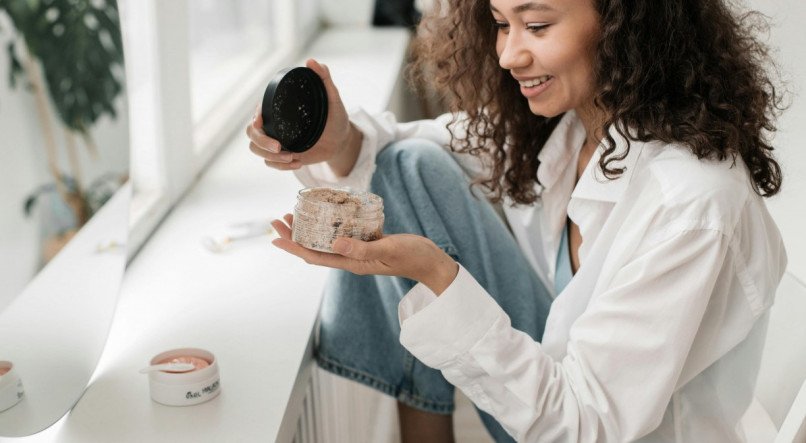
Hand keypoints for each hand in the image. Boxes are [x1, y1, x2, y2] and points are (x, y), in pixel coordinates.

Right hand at [246, 59, 356, 171]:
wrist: (341, 139)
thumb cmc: (335, 116)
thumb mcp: (332, 97)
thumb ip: (324, 78)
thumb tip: (311, 61)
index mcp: (279, 109)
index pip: (258, 112)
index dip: (255, 118)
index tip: (260, 123)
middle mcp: (274, 125)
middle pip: (251, 134)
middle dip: (261, 143)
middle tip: (280, 149)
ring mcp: (276, 141)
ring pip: (257, 151)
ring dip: (272, 158)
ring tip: (293, 158)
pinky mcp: (282, 156)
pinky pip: (270, 164)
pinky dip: (281, 167)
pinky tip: (297, 163)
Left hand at [271, 214, 459, 294]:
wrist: (431, 262)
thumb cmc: (413, 256)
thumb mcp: (388, 249)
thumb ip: (363, 247)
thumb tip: (335, 243)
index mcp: (353, 263)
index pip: (315, 257)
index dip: (293, 247)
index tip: (275, 236)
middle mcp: (352, 259)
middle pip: (315, 249)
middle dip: (295, 236)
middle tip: (279, 219)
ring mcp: (359, 251)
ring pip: (326, 242)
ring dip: (309, 230)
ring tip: (295, 216)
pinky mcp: (367, 243)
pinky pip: (342, 235)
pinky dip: (329, 225)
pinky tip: (327, 214)